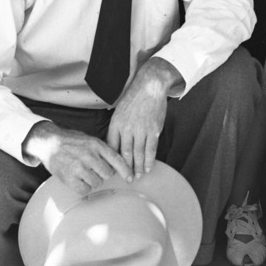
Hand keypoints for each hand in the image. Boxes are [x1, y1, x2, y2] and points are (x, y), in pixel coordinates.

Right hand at [30, 121, 131, 191]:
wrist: (48, 142)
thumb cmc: (71, 141)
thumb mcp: (89, 140)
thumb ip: (103, 150)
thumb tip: (118, 163)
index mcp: (96, 145)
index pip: (117, 160)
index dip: (126, 170)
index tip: (131, 178)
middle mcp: (89, 156)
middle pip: (108, 174)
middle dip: (103, 174)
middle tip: (95, 170)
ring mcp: (79, 167)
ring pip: (97, 183)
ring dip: (93, 180)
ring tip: (83, 173)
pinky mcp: (69, 178)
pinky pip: (85, 190)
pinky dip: (83, 187)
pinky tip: (78, 180)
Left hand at [106, 61, 175, 176]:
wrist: (149, 86)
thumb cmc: (133, 98)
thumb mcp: (119, 111)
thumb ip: (116, 127)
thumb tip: (111, 143)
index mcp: (115, 124)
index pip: (111, 147)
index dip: (112, 160)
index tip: (113, 170)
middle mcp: (127, 129)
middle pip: (125, 154)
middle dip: (126, 169)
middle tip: (127, 179)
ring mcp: (141, 130)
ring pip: (138, 154)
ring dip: (138, 167)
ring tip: (138, 176)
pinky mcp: (153, 130)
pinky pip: (151, 149)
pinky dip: (149, 160)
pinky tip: (148, 167)